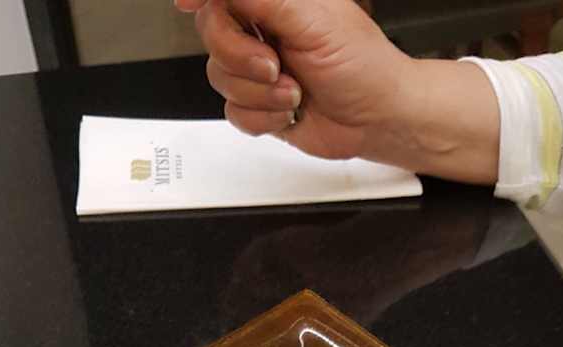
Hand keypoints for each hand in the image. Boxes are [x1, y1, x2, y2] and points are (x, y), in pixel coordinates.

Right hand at [175, 0, 415, 162]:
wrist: (376, 120)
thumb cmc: (361, 66)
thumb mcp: (310, 17)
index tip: (186, 2)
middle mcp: (262, 29)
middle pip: (211, 34)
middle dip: (240, 57)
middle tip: (275, 65)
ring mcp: (257, 69)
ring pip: (220, 77)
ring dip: (260, 93)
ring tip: (295, 92)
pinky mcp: (259, 105)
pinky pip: (234, 111)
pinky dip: (264, 117)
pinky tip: (291, 112)